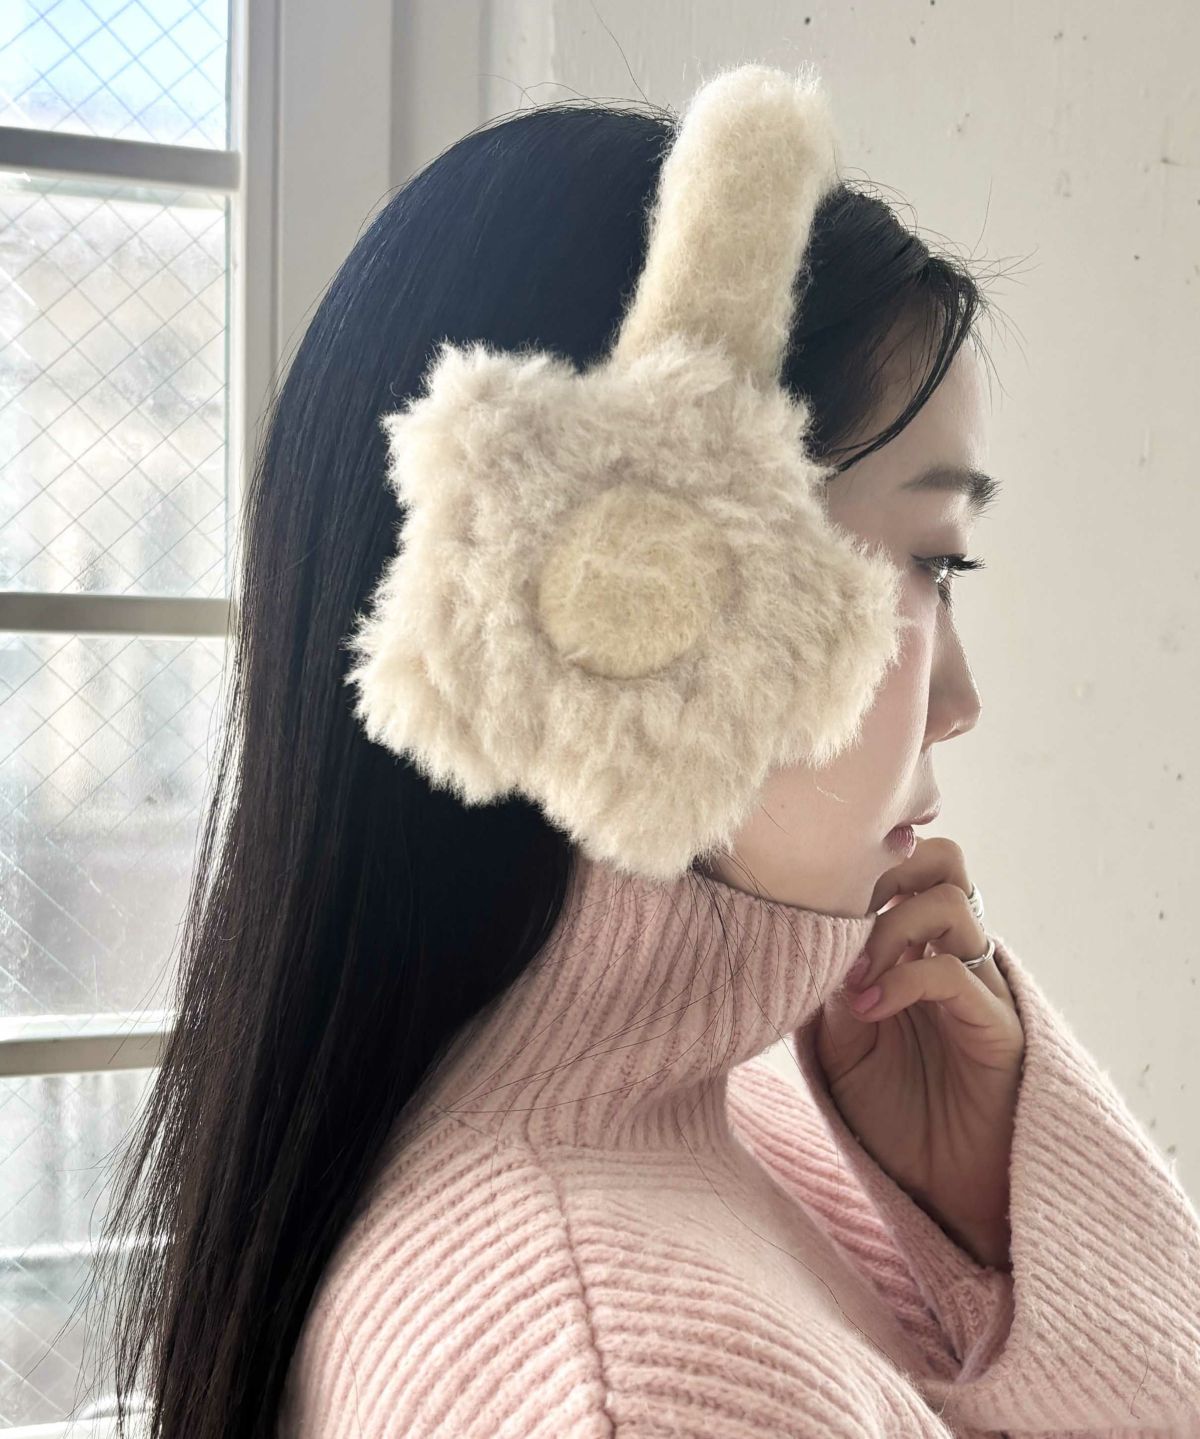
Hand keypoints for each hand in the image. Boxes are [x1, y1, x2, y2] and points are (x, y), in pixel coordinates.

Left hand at [806, 837, 1024, 1269]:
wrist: (945, 1195)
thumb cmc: (895, 1117)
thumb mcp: (840, 1043)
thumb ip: (827, 987)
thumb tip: (794, 936)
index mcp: (919, 949)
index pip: (907, 865)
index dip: (862, 864)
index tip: (810, 899)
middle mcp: (955, 955)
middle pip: (942, 860)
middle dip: (886, 871)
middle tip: (840, 916)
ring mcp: (982, 985)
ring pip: (953, 900)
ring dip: (890, 927)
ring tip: (853, 979)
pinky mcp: (999, 1026)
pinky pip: (955, 971)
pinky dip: (904, 979)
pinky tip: (869, 1010)